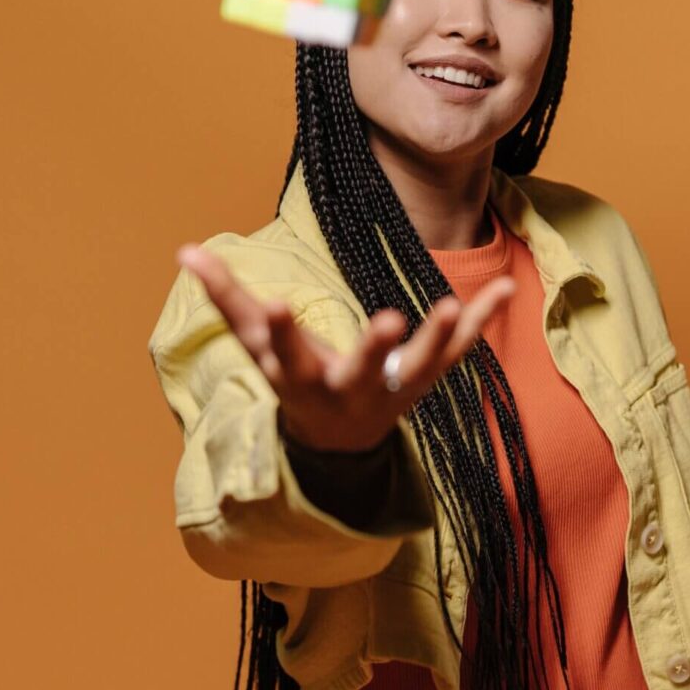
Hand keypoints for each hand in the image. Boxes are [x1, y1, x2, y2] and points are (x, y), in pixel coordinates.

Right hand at [174, 243, 514, 452]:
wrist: (336, 440)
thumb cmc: (290, 375)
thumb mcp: (255, 343)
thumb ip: (224, 296)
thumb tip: (183, 249)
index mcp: (296, 379)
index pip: (284, 356)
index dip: (280, 332)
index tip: (276, 305)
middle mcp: (345, 391)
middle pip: (357, 372)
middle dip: (372, 350)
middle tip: (391, 320)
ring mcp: (389, 390)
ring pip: (417, 369)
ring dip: (437, 339)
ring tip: (452, 305)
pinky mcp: (423, 382)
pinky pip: (457, 354)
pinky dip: (481, 322)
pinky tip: (505, 288)